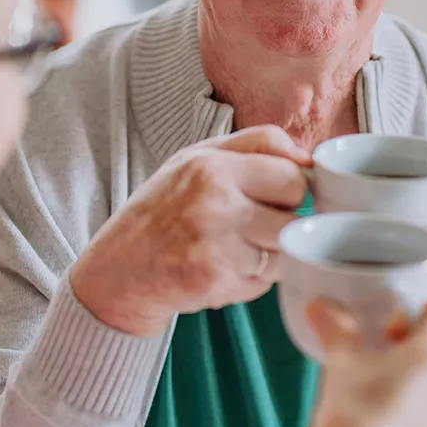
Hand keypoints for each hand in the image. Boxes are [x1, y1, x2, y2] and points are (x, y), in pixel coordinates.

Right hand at [69, 125, 309, 336]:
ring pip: (284, 250)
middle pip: (295, 212)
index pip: (291, 173)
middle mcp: (215, 201)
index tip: (272, 196)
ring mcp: (217, 244)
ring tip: (232, 248)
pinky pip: (265, 281)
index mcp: (211, 165)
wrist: (118, 270)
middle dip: (282, 220)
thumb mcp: (193, 159)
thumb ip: (252, 145)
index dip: (288, 188)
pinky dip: (250, 279)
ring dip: (267, 254)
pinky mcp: (218, 281)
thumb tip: (308, 156)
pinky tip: (221, 269)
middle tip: (252, 224)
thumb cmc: (160, 210)